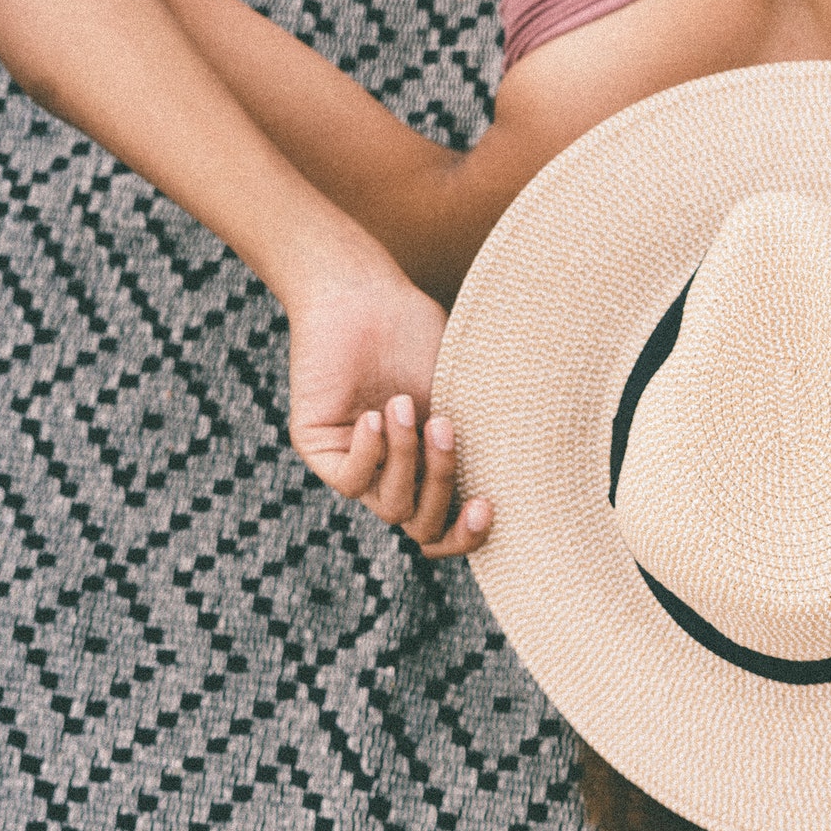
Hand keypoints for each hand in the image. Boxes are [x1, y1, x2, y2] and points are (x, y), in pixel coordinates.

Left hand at [285, 271, 491, 556]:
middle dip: (441, 482)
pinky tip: (374, 415)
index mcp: (432, 468)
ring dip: (404, 458)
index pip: (448, 530)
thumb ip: (482, 446)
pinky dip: (369, 453)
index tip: (488, 504)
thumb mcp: (465, 397)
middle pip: (423, 526)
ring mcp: (358, 465)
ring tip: (402, 403)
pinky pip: (349, 482)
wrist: (365, 297)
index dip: (468, 533)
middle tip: (445, 428)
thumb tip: (509, 497)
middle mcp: (395, 474)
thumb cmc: (420, 336)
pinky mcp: (320, 450)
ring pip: (391, 506)